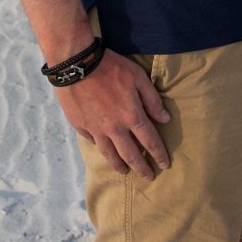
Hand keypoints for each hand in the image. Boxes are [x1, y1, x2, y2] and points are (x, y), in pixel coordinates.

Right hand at [56, 51, 171, 179]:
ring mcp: (95, 129)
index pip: (150, 142)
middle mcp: (114, 128)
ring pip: (109, 154)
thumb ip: (152, 100)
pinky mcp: (80, 126)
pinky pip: (92, 141)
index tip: (164, 165)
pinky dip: (100, 147)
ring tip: (124, 172)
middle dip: (141, 168)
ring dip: (119, 165)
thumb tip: (165, 119)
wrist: (76, 64)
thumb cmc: (110, 67)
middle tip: (148, 177)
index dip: (159, 155)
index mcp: (132, 116)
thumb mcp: (138, 77)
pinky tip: (103, 149)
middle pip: (131, 155)